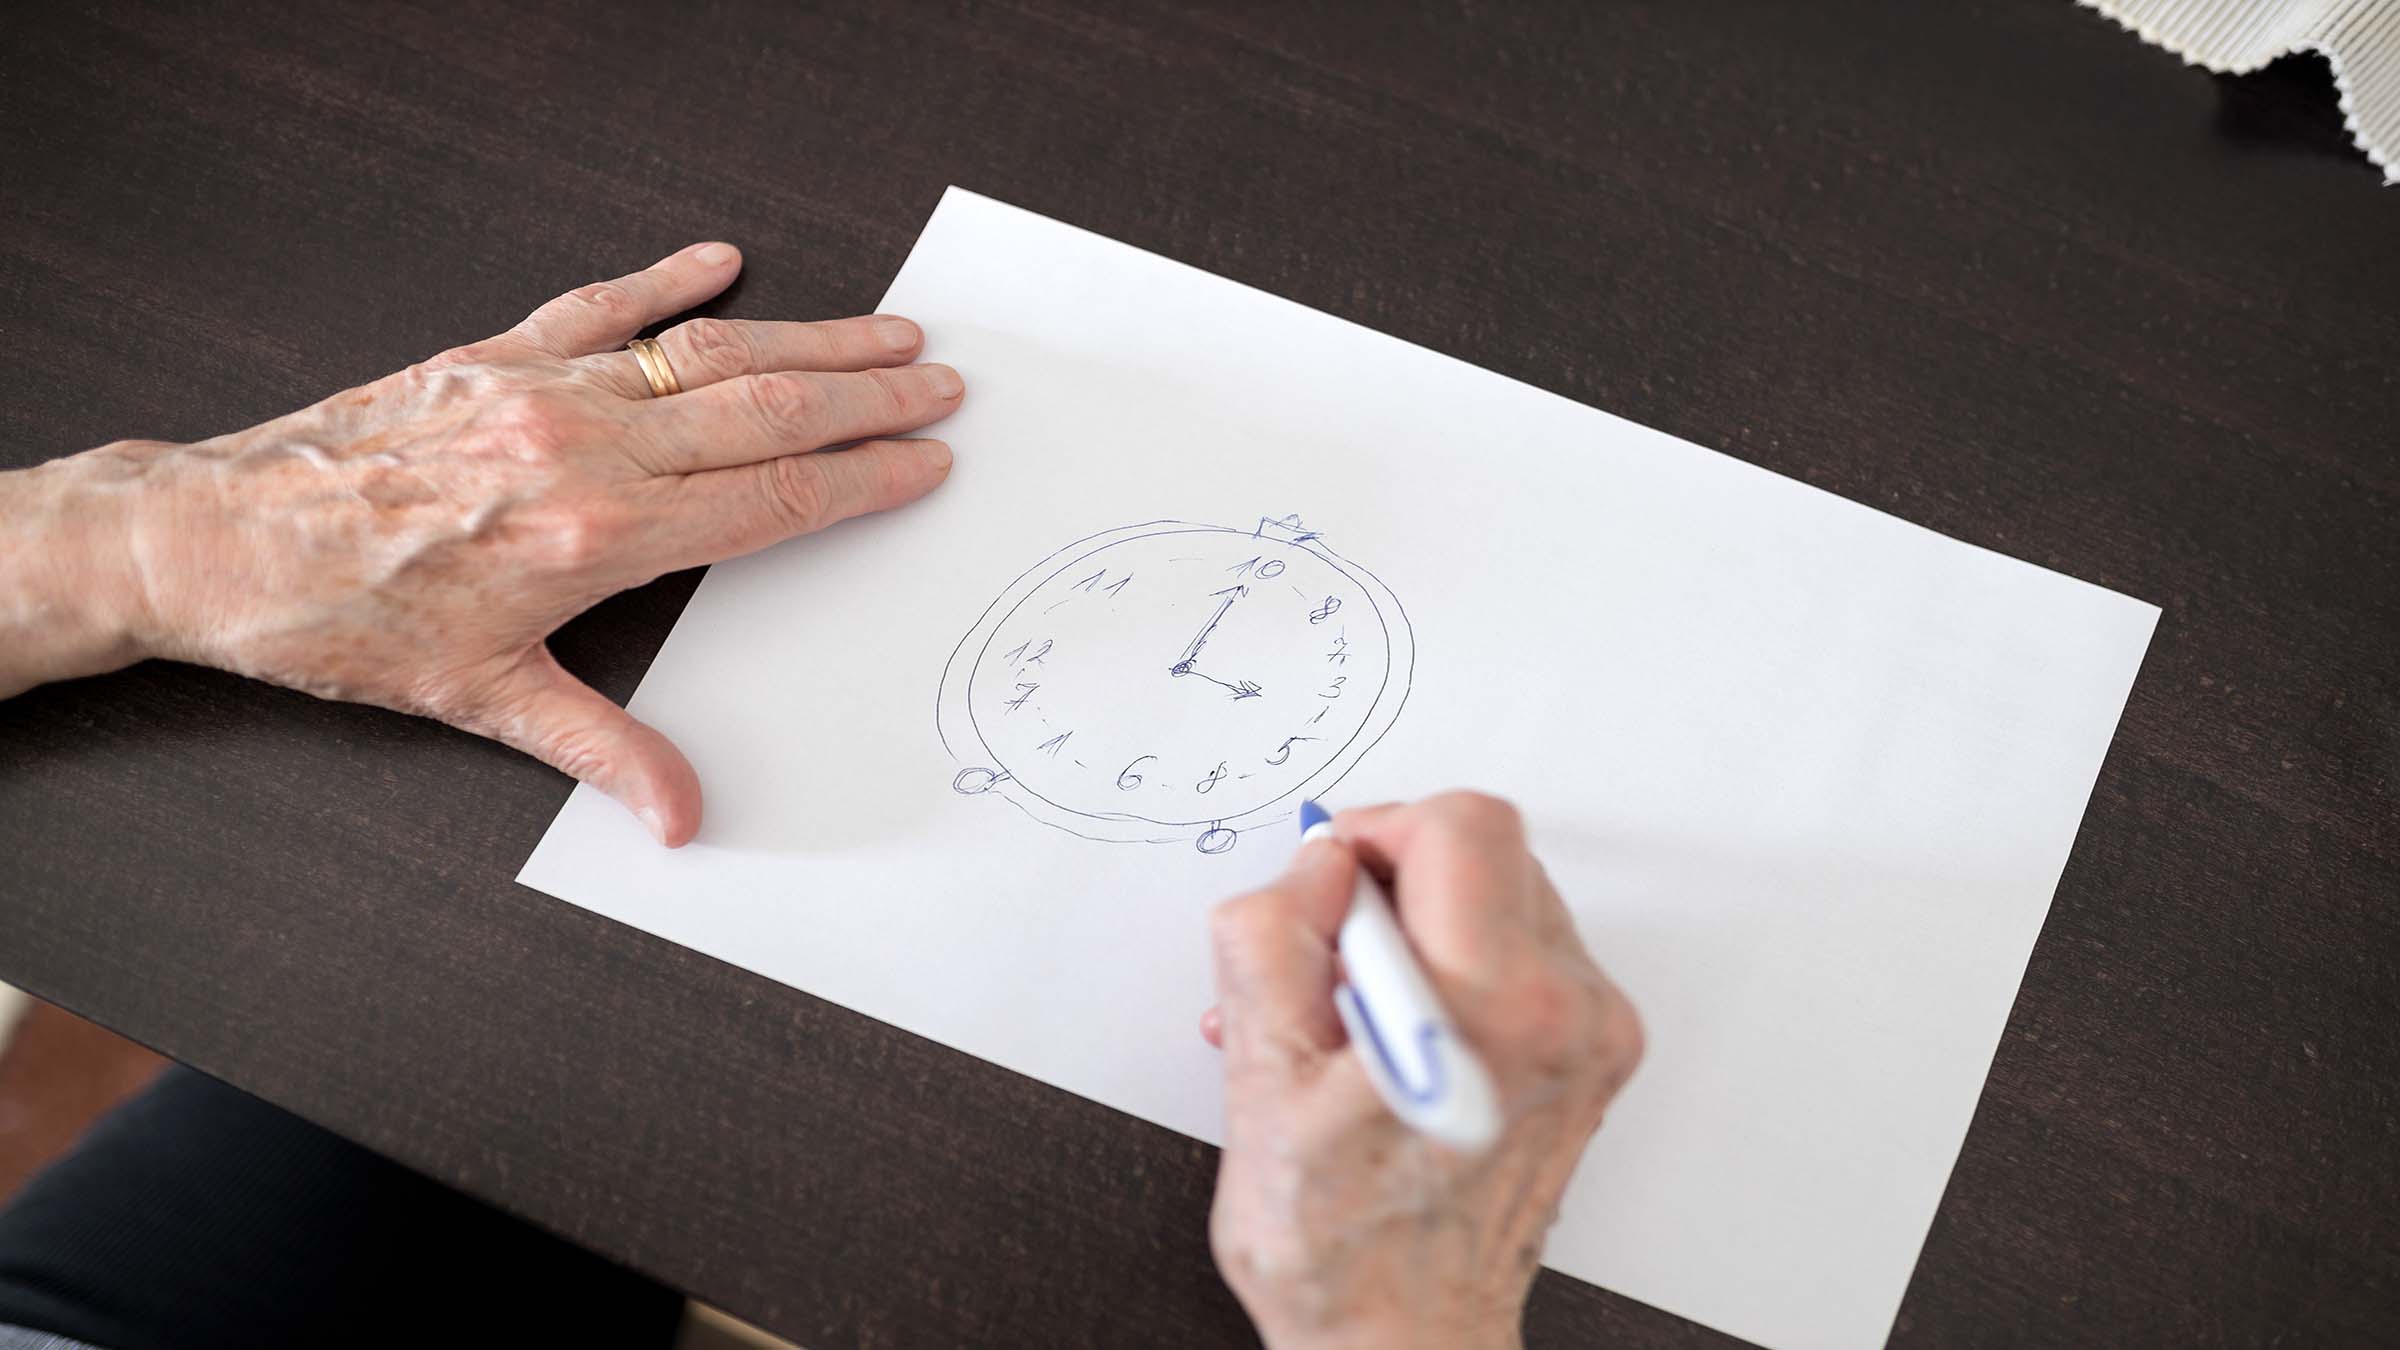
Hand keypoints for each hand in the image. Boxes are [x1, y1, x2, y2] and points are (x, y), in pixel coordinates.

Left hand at [0, 242, 960, 844]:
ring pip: (705, 353)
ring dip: (807, 340)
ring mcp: (543, 388)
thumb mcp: (482, 702)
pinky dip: (668, 282)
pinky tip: (721, 262)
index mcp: (599, 537)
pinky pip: (602, 306)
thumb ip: (600, 751)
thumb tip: (680, 816)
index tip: (925, 460)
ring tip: (882, 332)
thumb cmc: (345, 624)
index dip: (862, 479)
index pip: (771, 499)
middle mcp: (585, 449)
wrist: (221, 540)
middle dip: (866, 396)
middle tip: (941, 382)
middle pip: (763, 412)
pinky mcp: (494, 352)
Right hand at [1203, 793, 1642, 1349]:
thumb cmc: (1339, 1248)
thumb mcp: (1261, 1081)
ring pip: (1503, 894)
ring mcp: (1592, 1035)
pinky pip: (1522, 952)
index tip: (1327, 886)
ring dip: (1417, 926)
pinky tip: (1388, 1033)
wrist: (1407, 1343)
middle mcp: (1568, 1014)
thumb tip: (1312, 867)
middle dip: (1390, 883)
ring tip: (1346, 1012)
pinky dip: (1452, 967)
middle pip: (1487, 849)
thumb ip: (1272, 939)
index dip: (1374, 833)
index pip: (1461, 825)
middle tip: (1327, 961)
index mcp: (1496, 1010)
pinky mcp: (1592, 1054)